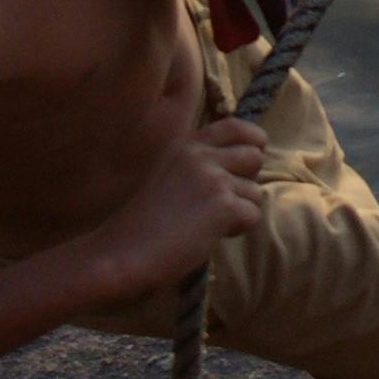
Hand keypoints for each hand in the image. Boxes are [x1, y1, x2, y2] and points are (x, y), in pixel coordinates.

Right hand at [107, 118, 266, 291]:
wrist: (123, 252)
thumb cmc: (144, 222)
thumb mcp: (170, 174)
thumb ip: (201, 164)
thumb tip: (247, 161)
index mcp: (185, 145)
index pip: (234, 126)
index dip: (252, 140)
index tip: (251, 157)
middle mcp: (200, 155)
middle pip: (255, 156)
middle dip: (248, 180)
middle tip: (223, 202)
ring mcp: (212, 178)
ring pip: (255, 191)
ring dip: (240, 210)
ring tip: (207, 223)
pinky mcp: (222, 205)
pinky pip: (252, 214)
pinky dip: (236, 229)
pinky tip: (208, 235)